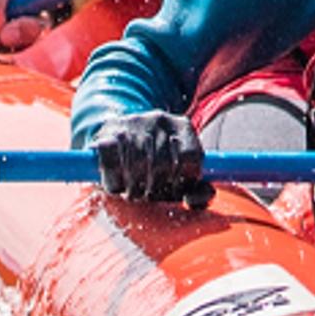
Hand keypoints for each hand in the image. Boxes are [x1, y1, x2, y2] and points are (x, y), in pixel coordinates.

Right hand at [94, 111, 211, 206]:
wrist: (118, 135)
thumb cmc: (154, 162)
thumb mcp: (180, 171)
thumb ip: (196, 190)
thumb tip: (205, 195)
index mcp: (182, 126)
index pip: (191, 155)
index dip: (184, 182)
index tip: (174, 192)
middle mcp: (160, 119)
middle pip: (164, 163)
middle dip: (157, 189)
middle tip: (149, 196)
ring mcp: (134, 123)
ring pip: (138, 165)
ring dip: (135, 189)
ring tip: (134, 193)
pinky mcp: (109, 132)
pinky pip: (113, 163)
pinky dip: (114, 181)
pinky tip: (117, 184)